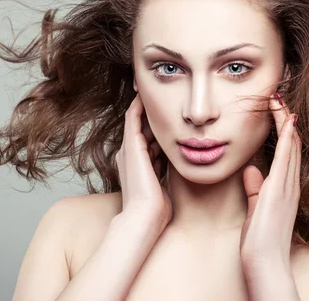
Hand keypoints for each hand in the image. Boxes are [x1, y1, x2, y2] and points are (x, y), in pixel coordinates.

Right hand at [115, 92, 172, 232]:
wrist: (145, 217)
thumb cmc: (158, 208)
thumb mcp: (164, 183)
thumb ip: (166, 171)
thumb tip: (180, 164)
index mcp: (137, 164)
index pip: (148, 139)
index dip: (157, 128)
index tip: (171, 118)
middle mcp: (129, 155)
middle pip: (142, 127)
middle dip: (152, 115)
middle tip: (165, 98)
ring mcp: (128, 149)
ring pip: (136, 120)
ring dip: (145, 106)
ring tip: (154, 91)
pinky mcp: (130, 145)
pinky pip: (133, 117)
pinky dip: (139, 105)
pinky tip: (146, 94)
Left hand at [239, 92, 300, 270]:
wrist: (265, 262)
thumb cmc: (260, 241)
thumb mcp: (256, 209)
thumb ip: (255, 189)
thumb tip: (251, 170)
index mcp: (285, 188)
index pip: (287, 151)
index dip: (283, 128)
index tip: (275, 109)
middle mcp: (290, 184)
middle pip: (292, 142)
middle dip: (285, 117)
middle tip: (278, 95)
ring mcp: (287, 186)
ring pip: (291, 144)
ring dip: (285, 119)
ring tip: (279, 98)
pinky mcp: (280, 190)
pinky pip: (286, 157)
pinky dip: (287, 136)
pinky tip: (287, 118)